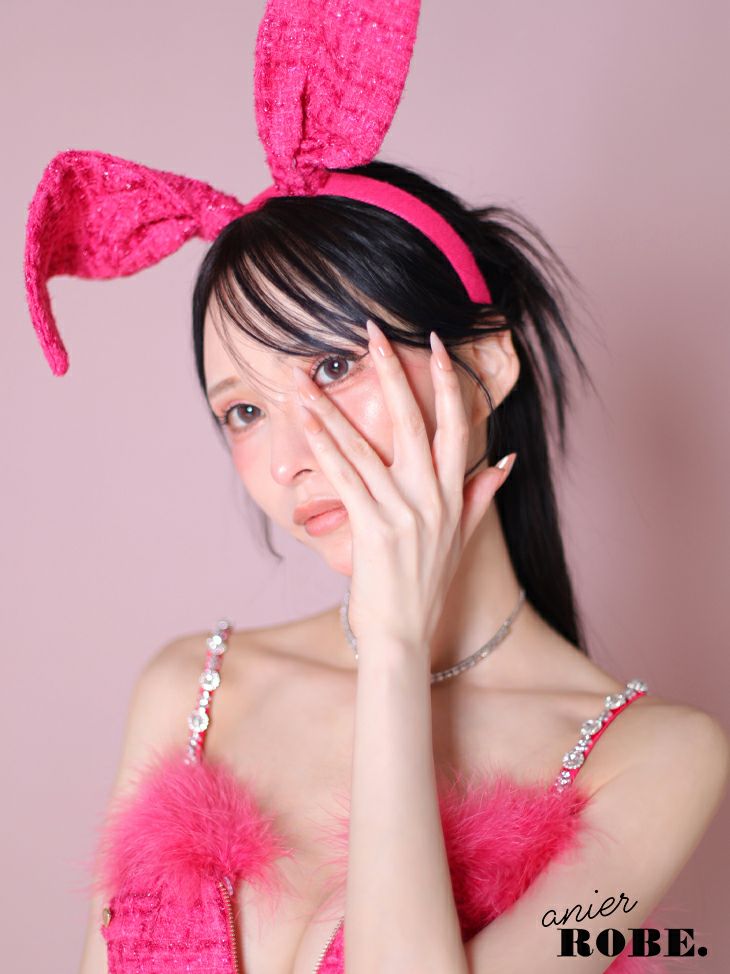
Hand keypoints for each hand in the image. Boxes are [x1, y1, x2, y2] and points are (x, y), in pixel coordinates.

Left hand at [291, 319, 515, 660]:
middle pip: (414, 421)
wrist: (404, 635)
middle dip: (392, 371)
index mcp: (454, 494)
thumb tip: (507, 462)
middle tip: (372, 330)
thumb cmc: (427, 587)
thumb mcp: (461, 539)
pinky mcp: (374, 528)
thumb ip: (481, 497)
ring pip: (366, 445)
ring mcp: (404, 511)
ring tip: (309, 374)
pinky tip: (305, 418)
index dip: (447, 381)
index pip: (456, 425)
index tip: (436, 343)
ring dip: (334, 406)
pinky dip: (324, 444)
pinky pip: (345, 477)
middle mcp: (432, 496)